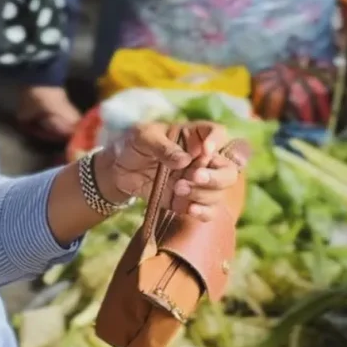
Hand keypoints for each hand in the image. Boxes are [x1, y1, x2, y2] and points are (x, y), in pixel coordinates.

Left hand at [102, 122, 245, 221]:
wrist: (118, 170)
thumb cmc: (133, 145)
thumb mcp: (142, 137)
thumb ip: (162, 146)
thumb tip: (184, 160)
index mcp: (194, 136)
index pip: (218, 133)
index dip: (217, 142)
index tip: (204, 151)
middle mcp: (202, 160)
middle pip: (229, 169)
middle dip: (215, 177)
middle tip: (193, 177)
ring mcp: (198, 183)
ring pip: (220, 192)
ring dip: (203, 194)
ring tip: (177, 189)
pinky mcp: (189, 201)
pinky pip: (208, 211)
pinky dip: (203, 212)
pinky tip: (189, 209)